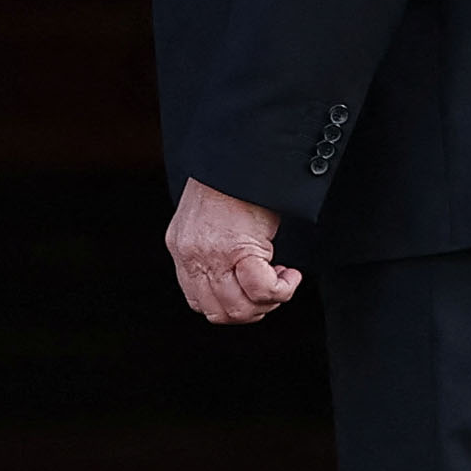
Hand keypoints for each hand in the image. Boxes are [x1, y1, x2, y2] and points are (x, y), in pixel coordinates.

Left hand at [165, 178, 298, 323]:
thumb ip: (212, 251)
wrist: (239, 157)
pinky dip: (282, 289)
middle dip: (253, 310)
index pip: (199, 302)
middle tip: (271, 287)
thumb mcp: (210, 222)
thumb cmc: (233, 186)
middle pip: (220, 313)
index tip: (250, 289)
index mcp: (180, 249)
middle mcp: (190, 256)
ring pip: (241, 309)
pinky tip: (290, 272)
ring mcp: (210, 255)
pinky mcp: (236, 249)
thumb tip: (238, 282)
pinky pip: (262, 290)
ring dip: (268, 301)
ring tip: (281, 277)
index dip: (231, 305)